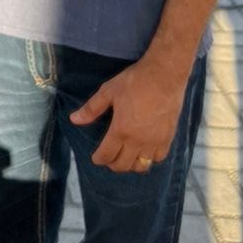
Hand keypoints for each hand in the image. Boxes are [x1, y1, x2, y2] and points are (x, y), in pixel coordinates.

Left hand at [70, 56, 188, 172]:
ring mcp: (154, 141)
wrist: (164, 75)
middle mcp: (138, 141)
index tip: (96, 157)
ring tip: (126, 156)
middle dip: (112, 164)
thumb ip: (91, 109)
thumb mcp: (108, 91)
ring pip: (141, 166)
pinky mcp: (168, 138)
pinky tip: (145, 151)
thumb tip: (74, 119)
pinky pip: (158, 158)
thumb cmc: (135, 81)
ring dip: (131, 164)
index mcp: (121, 130)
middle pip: (123, 165)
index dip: (99, 159)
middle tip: (109, 157)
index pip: (106, 155)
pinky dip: (150, 158)